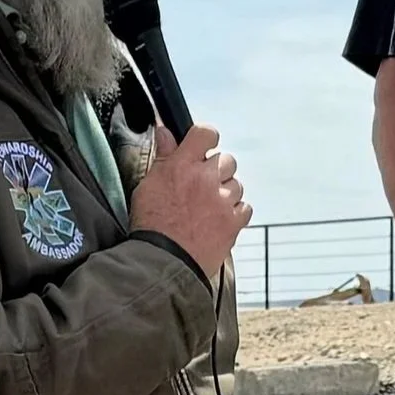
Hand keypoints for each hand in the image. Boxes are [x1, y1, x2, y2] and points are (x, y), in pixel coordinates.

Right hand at [129, 125, 249, 274]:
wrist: (163, 262)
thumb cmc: (151, 225)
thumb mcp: (148, 185)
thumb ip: (163, 157)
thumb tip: (165, 131)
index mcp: (182, 166)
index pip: (206, 134)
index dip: (206, 139)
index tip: (203, 148)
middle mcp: (206, 179)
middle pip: (225, 160)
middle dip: (215, 170)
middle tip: (201, 187)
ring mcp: (222, 201)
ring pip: (236, 184)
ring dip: (226, 192)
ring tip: (207, 208)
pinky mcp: (234, 222)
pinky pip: (245, 207)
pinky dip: (236, 212)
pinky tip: (219, 220)